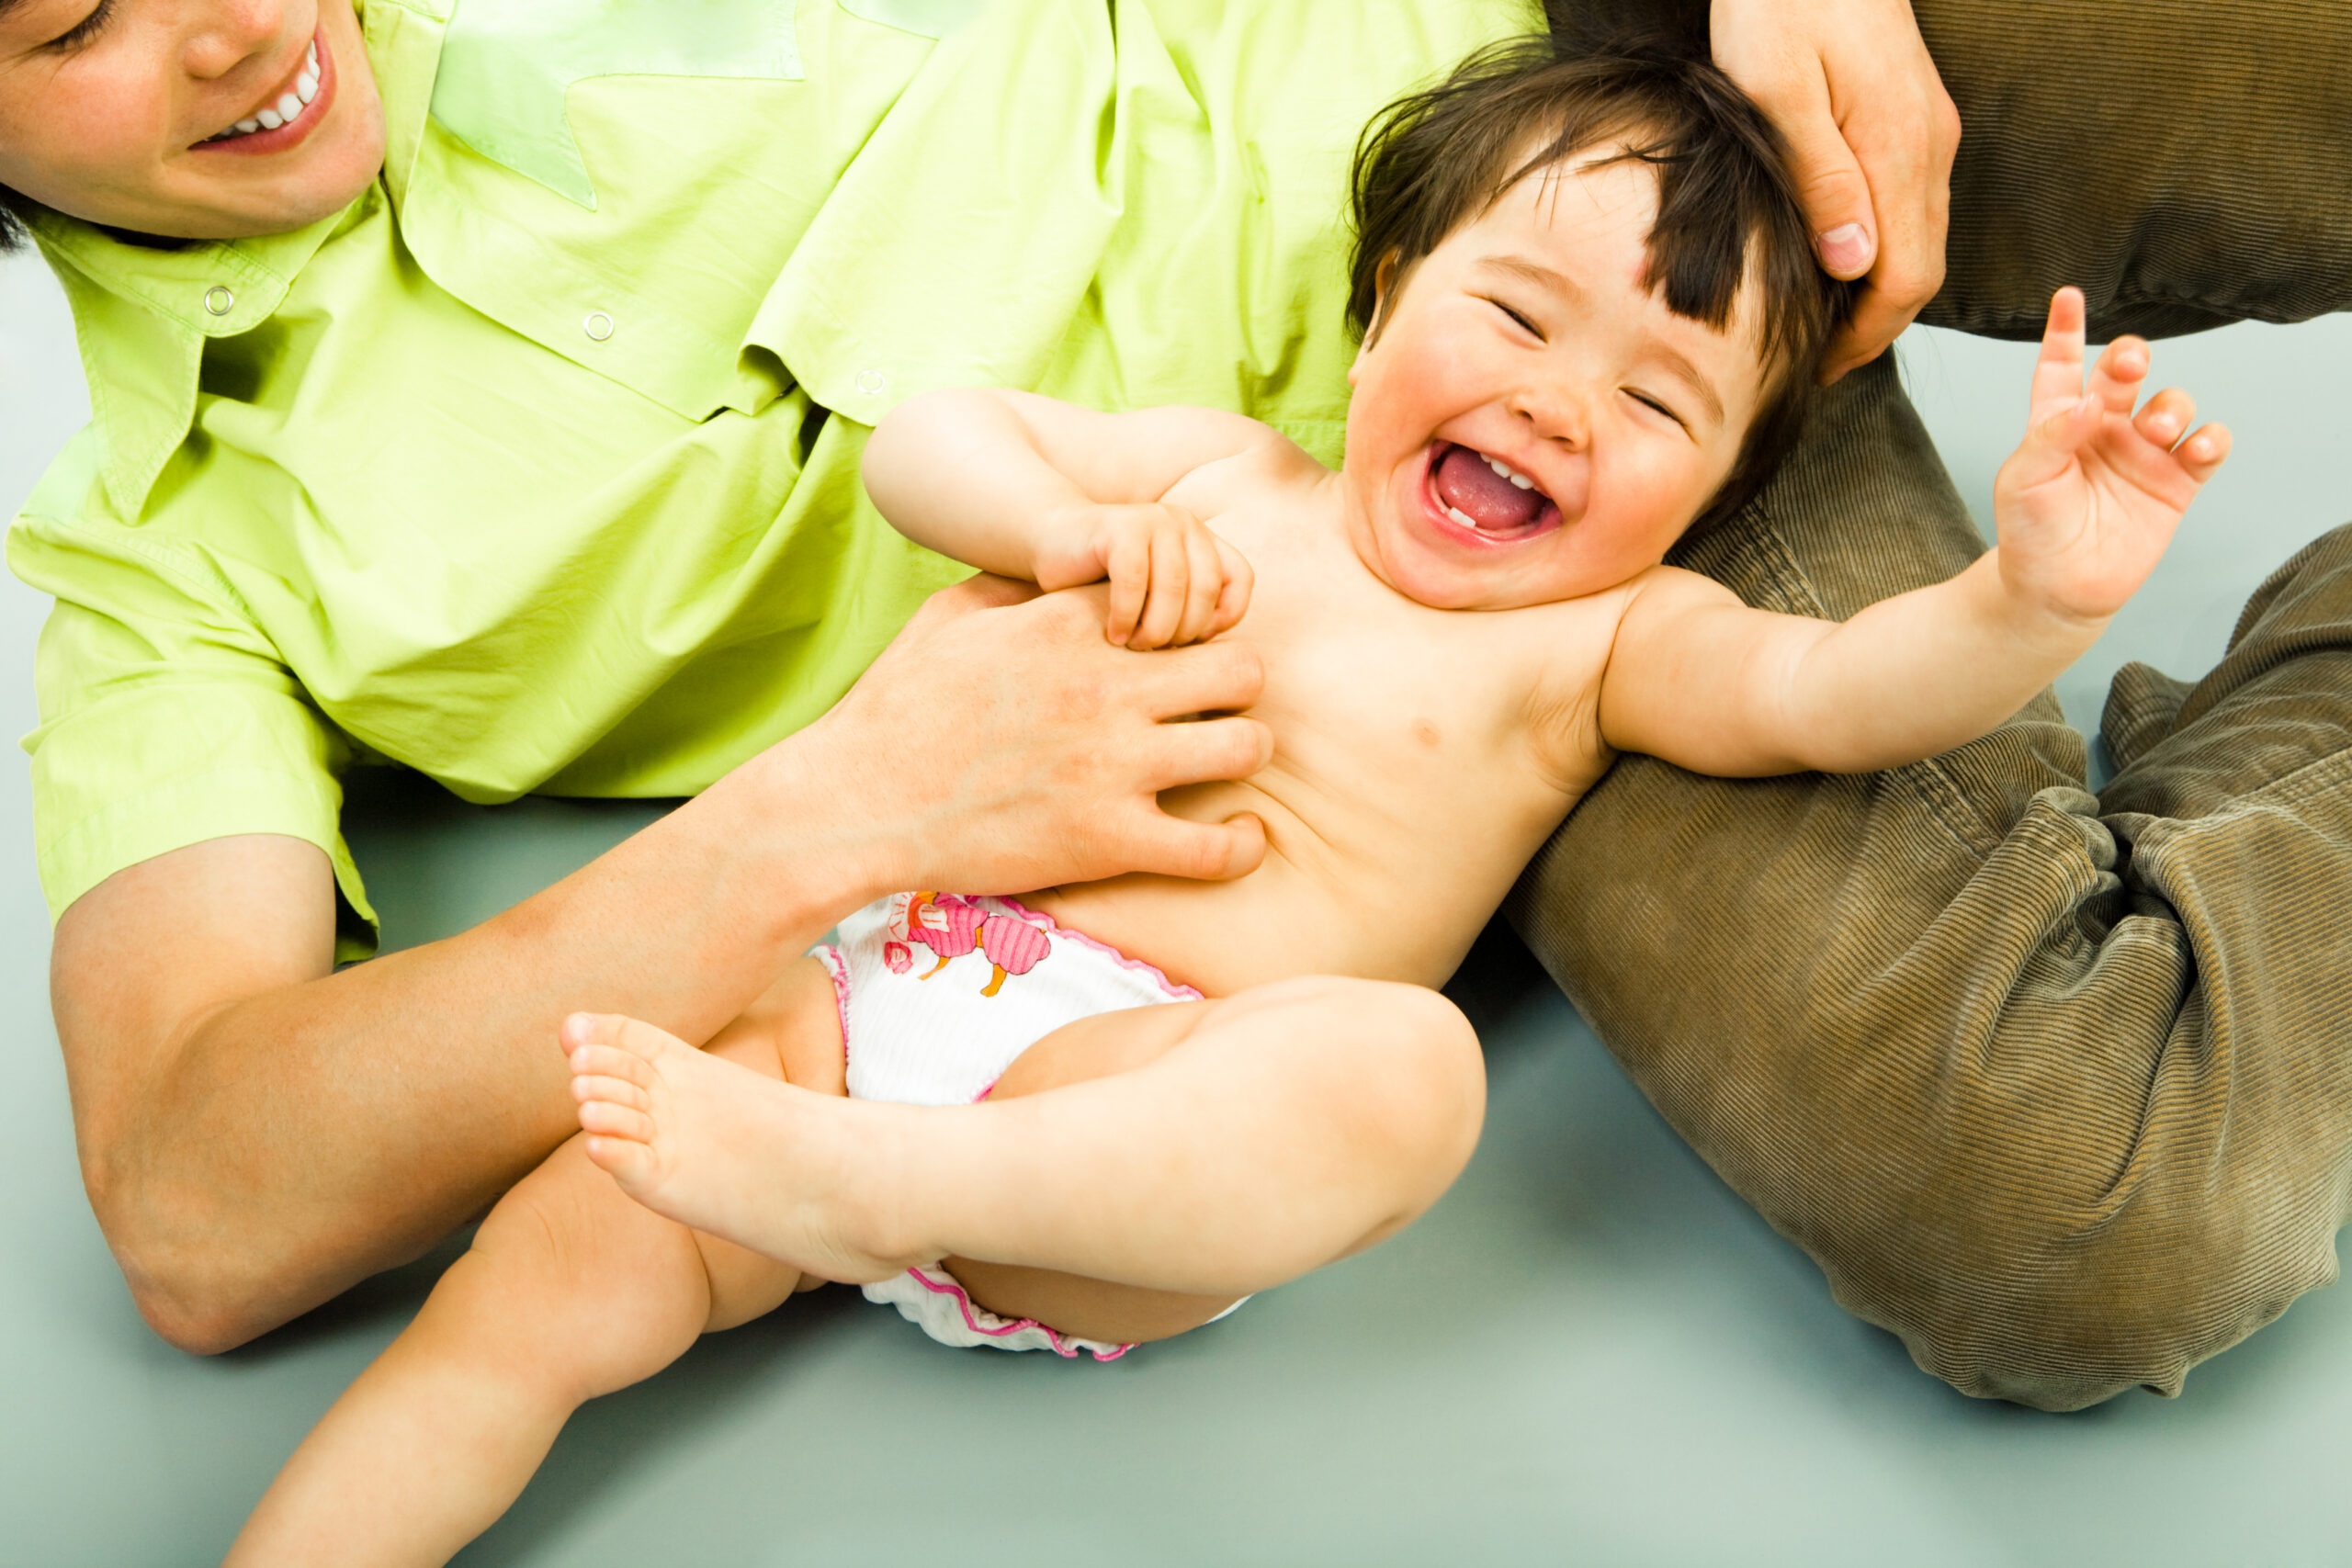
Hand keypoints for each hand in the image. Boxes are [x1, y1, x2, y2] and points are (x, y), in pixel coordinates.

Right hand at [801, 574, 1272, 893]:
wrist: (854, 803)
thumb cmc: (895, 708)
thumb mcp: (950, 616)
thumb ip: (1017, 585)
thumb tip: (1062, 567)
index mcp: (1069, 625)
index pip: (1181, 601)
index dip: (1191, 629)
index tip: (1177, 656)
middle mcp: (1103, 686)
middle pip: (1242, 667)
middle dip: (1237, 687)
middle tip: (1214, 710)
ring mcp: (1111, 765)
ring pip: (1246, 745)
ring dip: (1242, 755)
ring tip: (1222, 768)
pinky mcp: (1108, 841)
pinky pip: (1218, 848)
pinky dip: (1240, 847)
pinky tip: (1235, 841)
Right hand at [1033, 503, 1252, 648]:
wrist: (1052, 542)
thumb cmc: (1106, 584)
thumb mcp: (1157, 600)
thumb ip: (1187, 615)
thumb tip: (1216, 663)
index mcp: (1202, 540)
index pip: (1240, 580)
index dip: (1221, 619)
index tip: (1190, 643)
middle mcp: (1185, 524)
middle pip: (1206, 589)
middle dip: (1182, 632)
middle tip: (1155, 653)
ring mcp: (1154, 520)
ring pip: (1174, 587)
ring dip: (1155, 629)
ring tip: (1134, 648)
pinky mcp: (1120, 527)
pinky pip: (1135, 580)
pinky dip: (1126, 615)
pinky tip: (1114, 635)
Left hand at [1713, 0, 1959, 380]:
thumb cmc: (1781, 5)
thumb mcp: (1778, 93)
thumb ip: (1819, 179)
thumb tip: (1851, 265)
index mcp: (1899, 151)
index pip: (1906, 281)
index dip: (1864, 338)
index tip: (1815, 367)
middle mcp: (1929, 149)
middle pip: (1920, 270)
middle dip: (1871, 326)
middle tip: (1809, 358)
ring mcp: (1929, 133)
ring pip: (1920, 239)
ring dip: (1877, 289)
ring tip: (1817, 320)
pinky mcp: (1916, 118)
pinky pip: (1910, 204)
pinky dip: (1880, 246)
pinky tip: (1834, 256)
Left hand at [1992, 288, 2229, 627]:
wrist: (2055, 590)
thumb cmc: (2029, 533)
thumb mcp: (2023, 479)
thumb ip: (2052, 434)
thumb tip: (2092, 399)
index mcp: (2058, 420)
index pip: (2062, 366)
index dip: (2066, 331)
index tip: (2069, 296)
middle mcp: (2104, 429)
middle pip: (2126, 374)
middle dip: (2132, 358)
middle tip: (2129, 364)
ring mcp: (2142, 453)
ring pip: (2172, 403)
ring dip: (2171, 405)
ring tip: (2155, 429)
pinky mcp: (2175, 483)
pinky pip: (2207, 446)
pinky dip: (2210, 439)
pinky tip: (2196, 447)